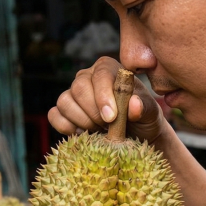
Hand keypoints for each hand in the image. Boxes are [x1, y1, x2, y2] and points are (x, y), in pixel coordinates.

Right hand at [49, 57, 164, 141]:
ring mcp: (72, 93)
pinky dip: (67, 128)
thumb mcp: (151, 113)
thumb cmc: (144, 118)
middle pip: (79, 88)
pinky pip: (54, 116)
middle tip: (109, 126)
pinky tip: (85, 134)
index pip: (100, 75)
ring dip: (83, 121)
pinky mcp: (63, 111)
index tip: (111, 117)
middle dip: (94, 112)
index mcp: (108, 69)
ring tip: (101, 130)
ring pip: (64, 102)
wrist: (136, 136)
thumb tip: (134, 104)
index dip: (103, 96)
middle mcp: (87, 77)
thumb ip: (145, 107)